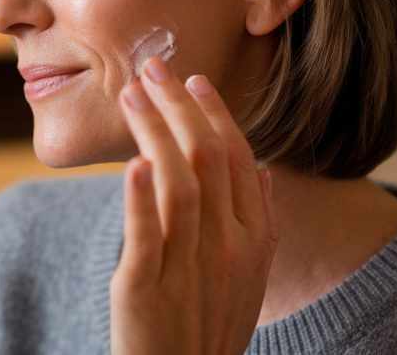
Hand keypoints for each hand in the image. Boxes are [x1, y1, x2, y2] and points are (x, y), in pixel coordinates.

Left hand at [110, 57, 278, 354]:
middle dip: (179, 105)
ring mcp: (186, 266)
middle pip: (207, 158)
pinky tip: (133, 161)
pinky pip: (146, 233)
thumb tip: (266, 173)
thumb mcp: (252, 279)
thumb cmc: (213, 327)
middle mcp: (227, 247)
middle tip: (152, 69)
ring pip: (176, 182)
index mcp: (254, 239)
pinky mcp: (143, 288)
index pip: (239, 159)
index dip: (216, 114)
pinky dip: (139, 195)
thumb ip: (262, 223)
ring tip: (131, 95)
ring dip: (153, 130)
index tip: (194, 82)